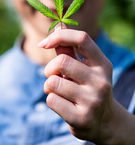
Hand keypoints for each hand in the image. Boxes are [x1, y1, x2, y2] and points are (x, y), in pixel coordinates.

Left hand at [38, 26, 134, 143]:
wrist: (104, 122)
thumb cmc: (88, 88)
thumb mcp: (84, 68)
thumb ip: (69, 48)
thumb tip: (58, 26)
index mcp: (102, 64)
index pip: (82, 38)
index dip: (59, 36)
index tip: (43, 43)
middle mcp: (101, 81)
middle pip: (62, 61)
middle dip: (49, 68)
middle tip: (53, 76)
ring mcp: (93, 101)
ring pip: (52, 82)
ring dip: (49, 86)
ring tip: (60, 92)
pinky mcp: (82, 118)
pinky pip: (51, 100)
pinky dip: (51, 99)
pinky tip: (63, 104)